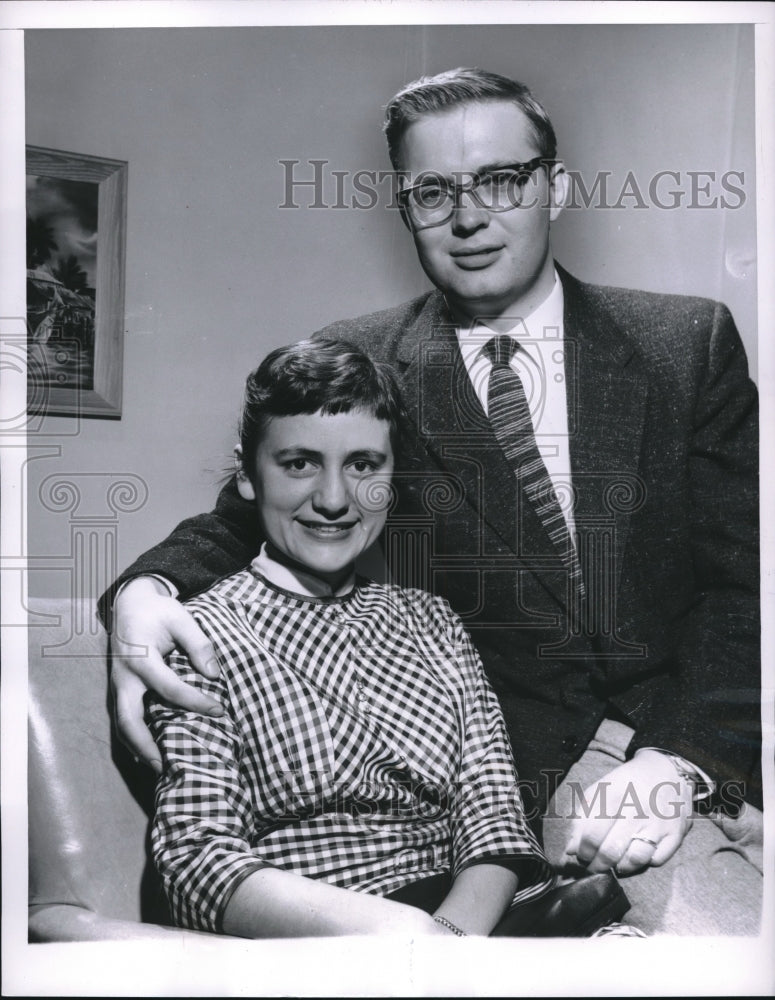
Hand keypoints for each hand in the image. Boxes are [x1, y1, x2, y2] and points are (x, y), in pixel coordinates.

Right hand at [110, 576, 222, 770]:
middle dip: (147, 746)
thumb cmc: (158, 611)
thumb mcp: (180, 617)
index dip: (196, 702)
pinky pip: (124, 718)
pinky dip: (135, 738)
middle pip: (128, 720)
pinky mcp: (120, 689)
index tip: (219, 711)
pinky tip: (151, 753)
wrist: (129, 603)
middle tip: (170, 767)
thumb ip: (198, 643)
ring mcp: (118, 685)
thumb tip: (213, 674)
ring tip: (161, 769)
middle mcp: (125, 678)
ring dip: (139, 748)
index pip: (170, 689)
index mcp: (141, 659)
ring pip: (122, 725)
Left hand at [559, 751, 692, 875]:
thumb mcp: (600, 790)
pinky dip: (643, 863)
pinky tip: (634, 856)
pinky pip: (656, 860)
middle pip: (611, 851)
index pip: (593, 835)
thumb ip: (582, 818)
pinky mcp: (676, 833)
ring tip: (613, 864)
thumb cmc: (627, 783)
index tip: (580, 856)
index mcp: (614, 795)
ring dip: (619, 867)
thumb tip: (571, 849)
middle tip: (593, 866)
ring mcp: (658, 823)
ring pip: (635, 860)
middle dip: (597, 865)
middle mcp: (637, 809)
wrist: (667, 770)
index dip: (583, 852)